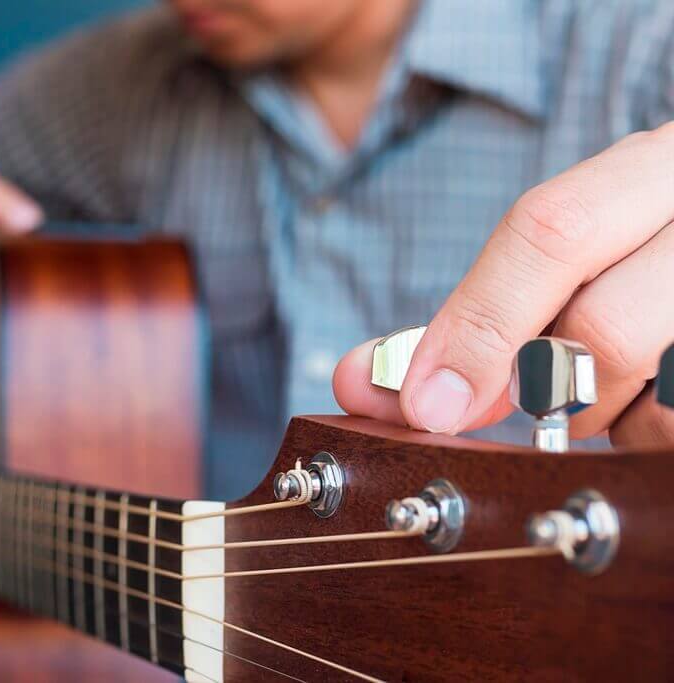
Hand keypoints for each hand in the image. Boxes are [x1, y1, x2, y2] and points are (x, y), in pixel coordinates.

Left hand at [333, 122, 673, 446]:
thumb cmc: (637, 260)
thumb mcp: (572, 253)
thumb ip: (476, 309)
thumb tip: (362, 380)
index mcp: (659, 166)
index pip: (552, 230)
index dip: (477, 325)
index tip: (425, 401)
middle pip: (601, 328)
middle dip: (539, 387)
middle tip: (533, 396)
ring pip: (651, 395)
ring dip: (598, 416)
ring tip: (606, 386)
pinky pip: (672, 430)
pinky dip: (639, 432)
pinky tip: (643, 400)